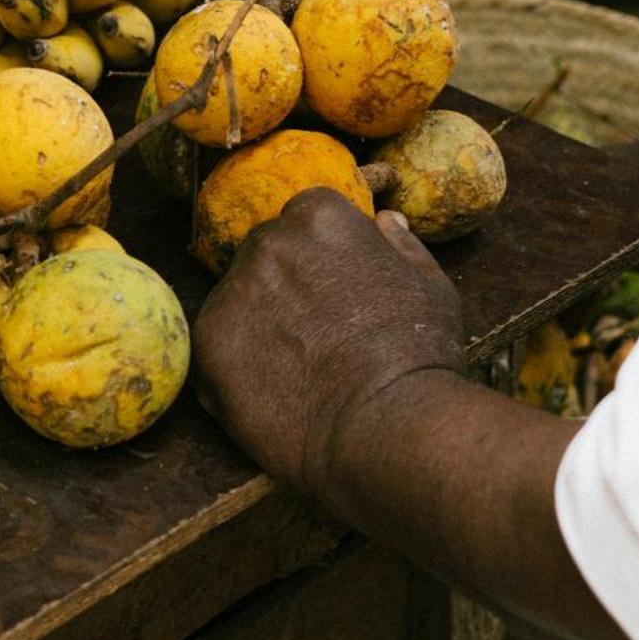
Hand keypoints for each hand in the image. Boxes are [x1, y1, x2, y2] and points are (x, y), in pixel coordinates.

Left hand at [192, 187, 465, 497]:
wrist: (385, 423)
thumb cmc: (418, 353)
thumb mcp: (429, 285)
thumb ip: (401, 244)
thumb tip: (386, 219)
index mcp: (320, 216)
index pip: (306, 219)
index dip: (322, 257)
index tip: (338, 291)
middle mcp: (270, 240)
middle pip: (268, 253)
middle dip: (286, 283)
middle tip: (316, 333)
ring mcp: (234, 288)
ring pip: (239, 297)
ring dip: (259, 321)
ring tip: (296, 367)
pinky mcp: (208, 340)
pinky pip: (217, 343)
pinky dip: (236, 365)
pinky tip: (272, 391)